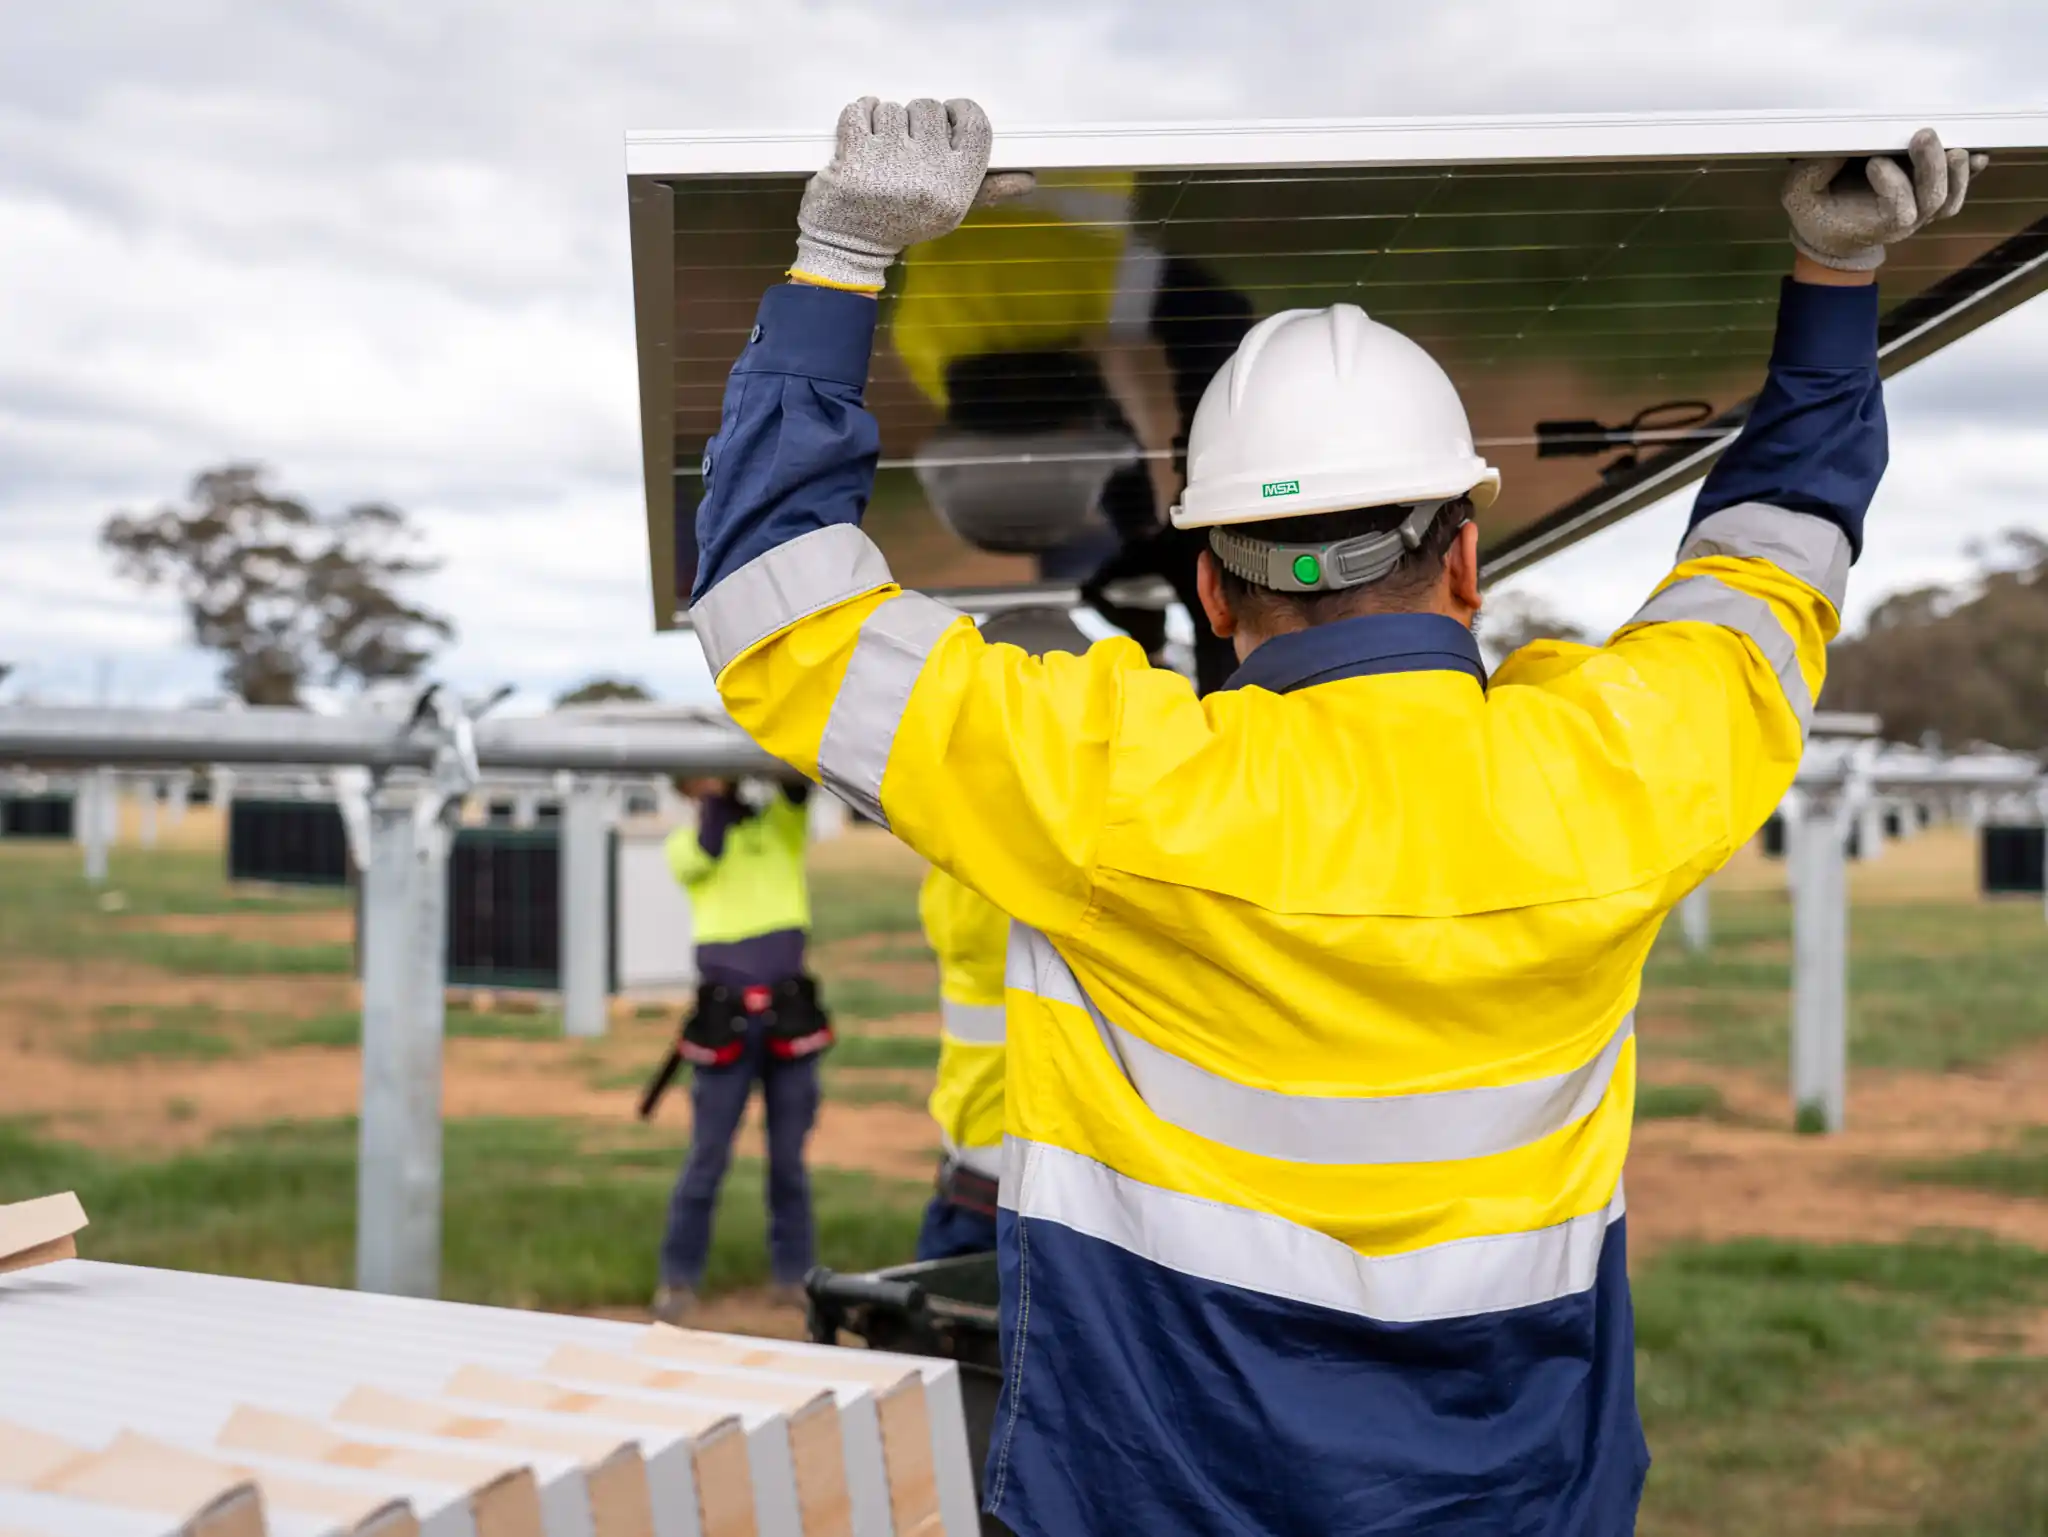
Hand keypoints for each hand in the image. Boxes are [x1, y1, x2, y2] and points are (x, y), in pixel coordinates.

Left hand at [791, 96, 1034, 291]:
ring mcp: (890, 163)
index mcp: (957, 187)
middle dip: (917, 120)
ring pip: (895, 108)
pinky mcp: (855, 155)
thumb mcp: (950, 211)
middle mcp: (928, 174)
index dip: (960, 112)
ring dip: (886, 121)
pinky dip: (859, 114)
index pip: (976, 126)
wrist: (852, 247)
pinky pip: (861, 109)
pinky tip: (862, 137)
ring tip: (881, 150)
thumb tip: (1028, 179)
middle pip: (932, 109)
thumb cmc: (904, 223)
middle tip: (905, 146)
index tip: (946, 117)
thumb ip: (987, 190)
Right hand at [1782, 128, 1988, 271]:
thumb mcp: (1800, 194)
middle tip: (1922, 136)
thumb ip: (1813, 170)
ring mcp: (1920, 211)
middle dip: (1932, 167)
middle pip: (1932, 199)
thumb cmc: (1817, 213)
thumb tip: (1842, 141)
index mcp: (1873, 225)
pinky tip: (1977, 155)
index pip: (1899, 209)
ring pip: (1950, 199)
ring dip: (1957, 173)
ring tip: (1955, 149)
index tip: (1874, 162)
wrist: (1831, 237)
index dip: (1894, 184)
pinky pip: (1957, 189)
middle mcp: (1904, 221)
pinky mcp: (1928, 197)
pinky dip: (1969, 173)